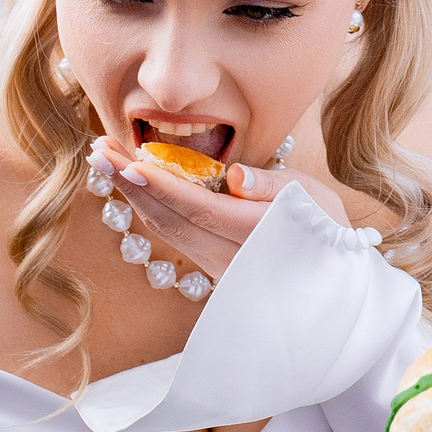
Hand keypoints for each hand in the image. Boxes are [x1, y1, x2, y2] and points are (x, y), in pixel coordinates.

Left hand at [95, 139, 354, 284]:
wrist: (333, 281)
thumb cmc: (327, 228)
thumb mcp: (313, 197)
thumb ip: (273, 185)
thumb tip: (237, 177)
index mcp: (253, 233)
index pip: (195, 207)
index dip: (157, 185)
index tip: (125, 162)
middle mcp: (227, 256)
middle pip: (169, 219)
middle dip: (129, 184)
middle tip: (98, 150)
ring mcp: (215, 266)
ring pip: (165, 229)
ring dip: (132, 195)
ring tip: (106, 161)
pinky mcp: (210, 266)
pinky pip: (174, 234)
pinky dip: (149, 207)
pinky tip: (133, 186)